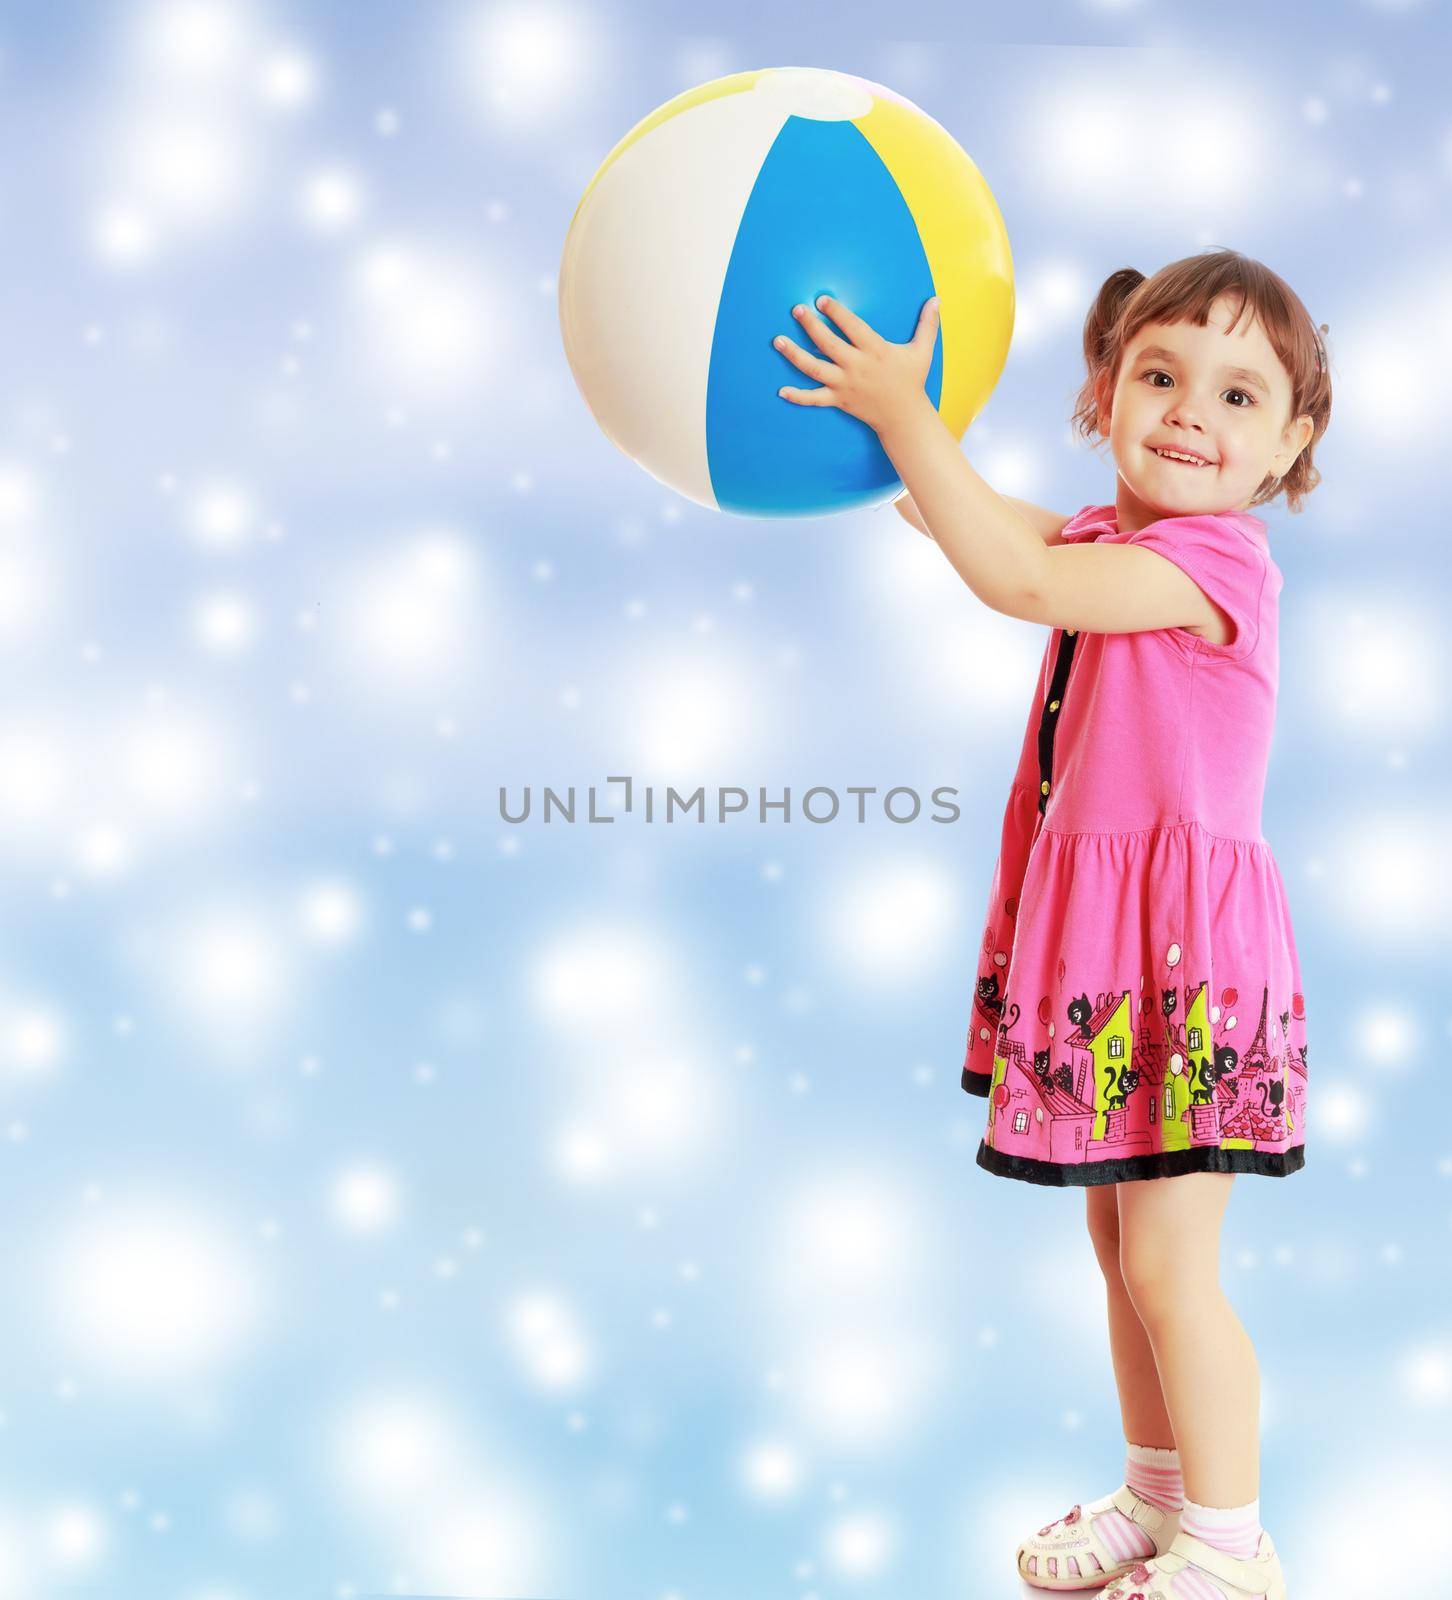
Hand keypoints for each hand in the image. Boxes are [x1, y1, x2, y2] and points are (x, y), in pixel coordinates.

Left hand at [774, 293, 938, 437]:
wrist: (904, 416)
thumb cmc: (912, 380)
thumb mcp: (922, 351)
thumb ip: (927, 324)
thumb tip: (936, 299)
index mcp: (875, 350)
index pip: (852, 327)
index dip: (836, 313)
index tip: (821, 300)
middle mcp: (857, 367)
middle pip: (828, 344)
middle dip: (811, 326)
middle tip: (796, 310)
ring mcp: (845, 385)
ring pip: (815, 368)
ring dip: (794, 355)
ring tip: (778, 341)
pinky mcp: (839, 400)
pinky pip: (814, 399)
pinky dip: (797, 396)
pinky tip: (781, 390)